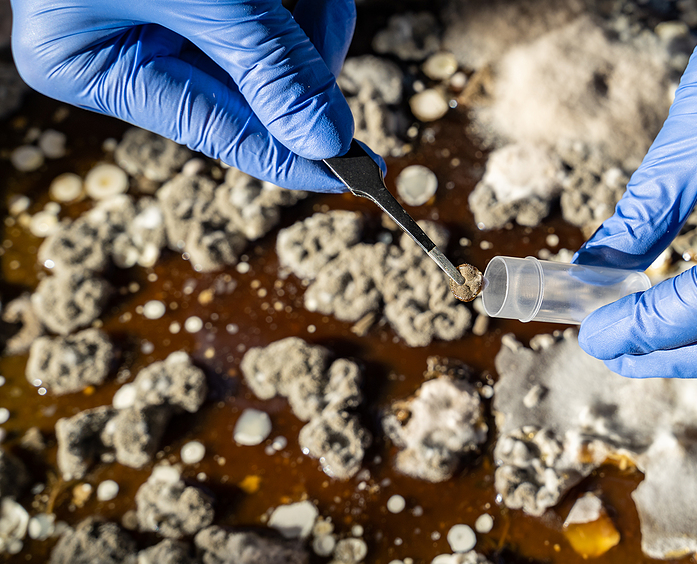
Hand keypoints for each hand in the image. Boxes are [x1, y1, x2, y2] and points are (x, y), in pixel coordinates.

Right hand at [11, 0, 357, 191]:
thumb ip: (268, 64)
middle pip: (252, 88)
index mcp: (99, 65)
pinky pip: (268, 11)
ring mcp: (164, 13)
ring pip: (269, 46)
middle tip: (320, 13)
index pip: (218, 132)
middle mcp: (127, 45)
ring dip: (304, 12)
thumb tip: (326, 141)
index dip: (293, 157)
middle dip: (299, 55)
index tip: (360, 178)